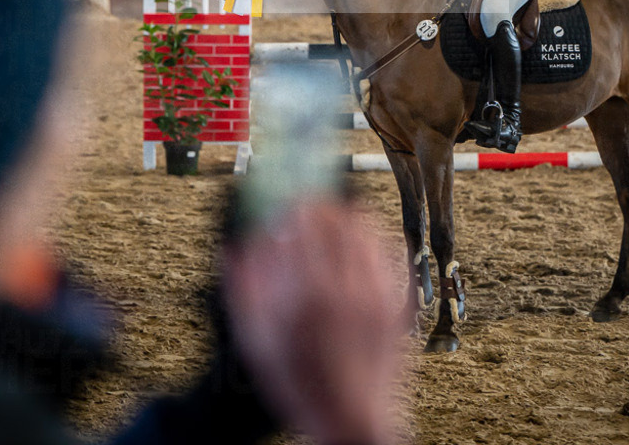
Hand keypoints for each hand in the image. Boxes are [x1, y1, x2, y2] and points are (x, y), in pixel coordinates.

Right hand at [220, 200, 406, 444]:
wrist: (351, 422)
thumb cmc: (302, 386)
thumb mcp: (257, 346)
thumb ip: (243, 293)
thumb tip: (234, 250)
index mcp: (308, 294)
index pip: (302, 224)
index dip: (290, 209)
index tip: (282, 210)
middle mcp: (346, 286)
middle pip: (335, 218)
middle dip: (316, 207)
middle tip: (305, 210)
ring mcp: (376, 291)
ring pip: (364, 227)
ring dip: (344, 216)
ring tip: (331, 221)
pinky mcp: (395, 300)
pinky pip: (387, 249)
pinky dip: (370, 235)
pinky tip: (357, 242)